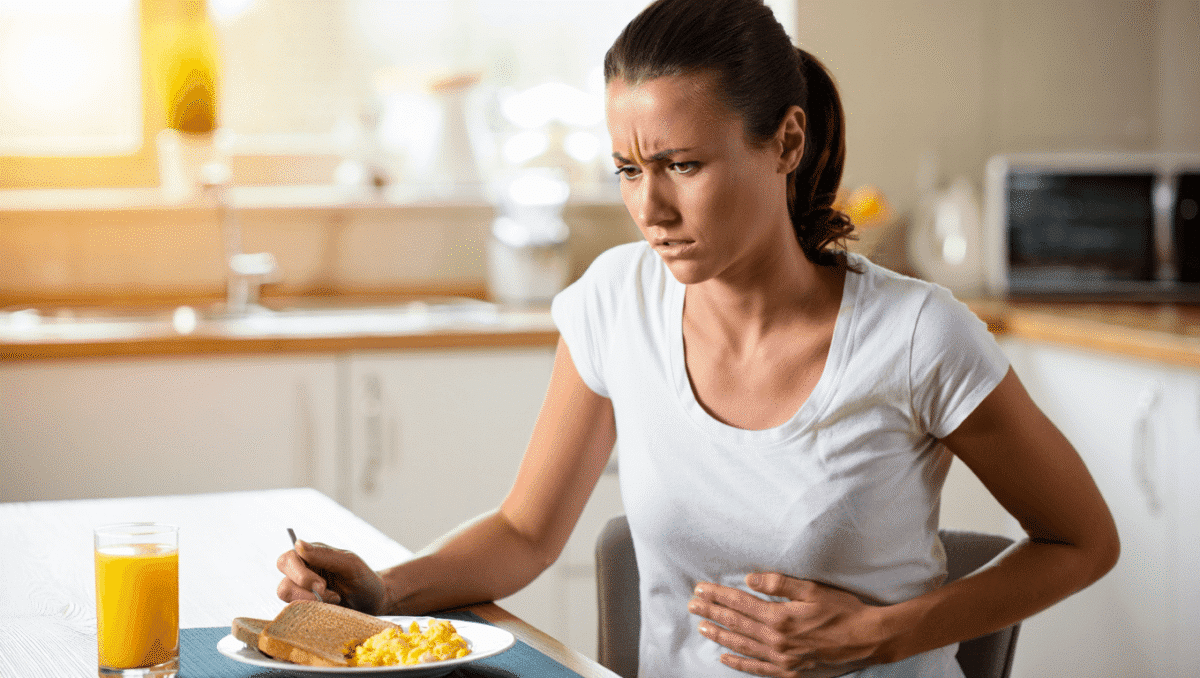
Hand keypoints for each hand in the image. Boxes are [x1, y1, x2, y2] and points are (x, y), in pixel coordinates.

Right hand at [276, 540, 386, 614]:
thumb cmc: (363, 579)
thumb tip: (298, 543)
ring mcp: (302, 592)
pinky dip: (312, 612)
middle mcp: (302, 573)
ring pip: (287, 599)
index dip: (299, 574)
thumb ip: (324, 554)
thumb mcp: (350, 564)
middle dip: (305, 591)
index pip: (287, 560)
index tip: (321, 585)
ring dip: (311, 602)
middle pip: (283, 583)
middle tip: (329, 593)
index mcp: (310, 556)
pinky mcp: (305, 609)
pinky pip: (295, 613)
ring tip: (334, 599)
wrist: (373, 603)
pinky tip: (330, 608)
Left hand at [687, 572, 884, 675]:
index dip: (718, 595)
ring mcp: (781, 660)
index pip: (739, 603)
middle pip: (735, 623)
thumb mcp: (813, 590)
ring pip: (741, 646)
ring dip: (719, 635)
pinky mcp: (789, 672)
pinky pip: (756, 668)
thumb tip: (750, 579)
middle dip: (712, 612)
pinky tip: (724, 658)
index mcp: (779, 617)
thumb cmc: (843, 611)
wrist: (869, 640)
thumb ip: (779, 584)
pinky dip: (738, 663)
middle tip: (692, 605)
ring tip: (702, 626)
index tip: (700, 589)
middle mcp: (776, 641)